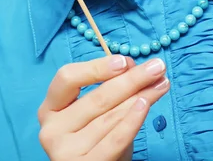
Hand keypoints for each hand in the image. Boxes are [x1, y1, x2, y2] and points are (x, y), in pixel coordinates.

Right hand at [37, 55, 169, 159]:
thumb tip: (131, 66)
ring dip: (142, 97)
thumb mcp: (99, 110)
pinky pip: (114, 140)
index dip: (96, 67)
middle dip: (132, 79)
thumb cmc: (97, 136)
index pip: (67, 78)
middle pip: (97, 97)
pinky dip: (132, 121)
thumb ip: (109, 86)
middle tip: (157, 67)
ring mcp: (65, 151)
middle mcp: (52, 128)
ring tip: (162, 83)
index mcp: (50, 107)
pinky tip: (145, 105)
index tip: (125, 62)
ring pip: (110, 117)